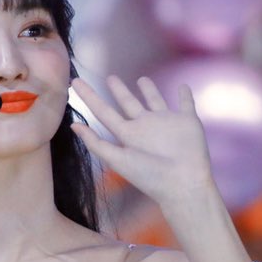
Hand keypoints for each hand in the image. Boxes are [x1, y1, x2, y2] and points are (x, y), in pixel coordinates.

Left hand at [70, 76, 214, 207]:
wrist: (183, 184)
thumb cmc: (149, 176)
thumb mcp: (117, 159)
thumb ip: (96, 143)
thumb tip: (73, 126)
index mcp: (126, 134)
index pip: (103, 111)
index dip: (90, 97)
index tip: (76, 83)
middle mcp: (144, 126)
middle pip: (128, 103)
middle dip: (119, 90)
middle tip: (110, 77)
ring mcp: (165, 123)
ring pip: (155, 100)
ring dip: (150, 90)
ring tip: (142, 79)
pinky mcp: (187, 122)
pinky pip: (186, 104)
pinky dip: (186, 96)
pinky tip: (183, 87)